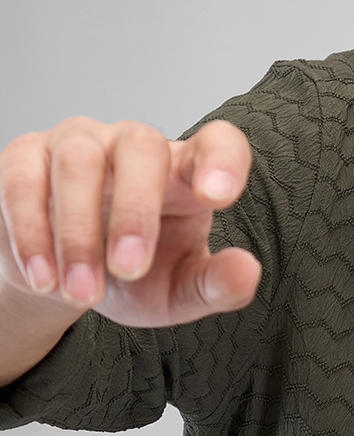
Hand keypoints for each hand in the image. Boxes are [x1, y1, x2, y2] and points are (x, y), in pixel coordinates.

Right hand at [0, 114, 260, 326]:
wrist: (62, 283)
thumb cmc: (131, 277)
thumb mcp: (178, 292)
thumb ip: (215, 285)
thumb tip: (248, 271)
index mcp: (184, 172)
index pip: (217, 142)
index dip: (222, 160)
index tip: (218, 196)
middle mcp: (133, 146)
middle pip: (141, 147)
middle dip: (134, 211)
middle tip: (130, 270)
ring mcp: (78, 144)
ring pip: (78, 162)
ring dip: (78, 233)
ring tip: (82, 293)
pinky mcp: (26, 157)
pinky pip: (24, 180)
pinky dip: (32, 233)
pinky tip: (44, 278)